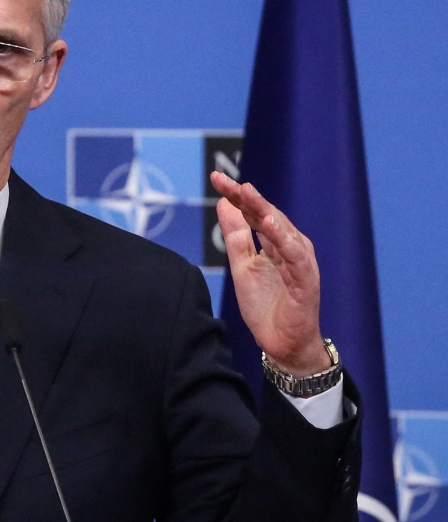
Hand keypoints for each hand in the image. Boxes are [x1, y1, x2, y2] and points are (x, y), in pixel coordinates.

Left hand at [210, 171, 329, 377]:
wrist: (281, 344)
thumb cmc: (265, 305)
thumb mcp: (242, 265)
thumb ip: (235, 236)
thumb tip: (224, 202)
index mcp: (274, 242)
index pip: (254, 213)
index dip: (236, 195)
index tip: (216, 178)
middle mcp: (289, 247)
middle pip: (267, 215)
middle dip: (247, 197)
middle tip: (228, 181)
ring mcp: (299, 263)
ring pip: (282, 231)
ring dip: (265, 211)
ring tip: (248, 194)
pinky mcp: (306, 281)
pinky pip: (295, 257)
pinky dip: (284, 240)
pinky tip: (270, 226)